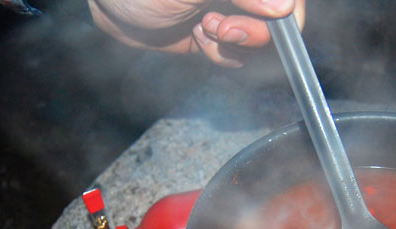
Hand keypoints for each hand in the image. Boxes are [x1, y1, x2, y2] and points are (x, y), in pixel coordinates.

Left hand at [87, 0, 305, 66]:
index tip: (266, 21)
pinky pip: (237, 56)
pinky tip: (197, 37)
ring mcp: (232, 12)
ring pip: (259, 43)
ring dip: (233, 45)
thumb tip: (285, 6)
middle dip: (251, 32)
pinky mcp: (217, 35)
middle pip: (278, 22)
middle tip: (218, 28)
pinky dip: (221, 55)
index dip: (283, 15)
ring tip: (202, 28)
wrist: (110, 3)